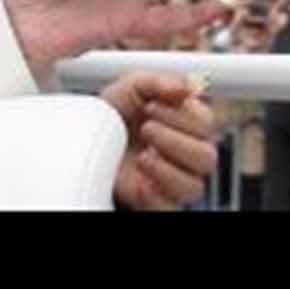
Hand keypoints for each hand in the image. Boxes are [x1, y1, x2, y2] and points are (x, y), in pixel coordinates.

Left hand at [101, 72, 216, 210]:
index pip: (206, 123)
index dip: (182, 115)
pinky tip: (140, 180)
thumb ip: (159, 81)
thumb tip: (190, 85)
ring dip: (167, 169)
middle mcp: (184, 153)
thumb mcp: (130, 87)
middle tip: (146, 128)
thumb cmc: (110, 114)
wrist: (82, 139)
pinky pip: (171, 207)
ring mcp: (172, 180)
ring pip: (195, 186)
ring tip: (142, 156)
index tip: (151, 106)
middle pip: (207, 156)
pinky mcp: (157, 202)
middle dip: (174, 140)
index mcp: (185, 124)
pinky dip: (156, 195)